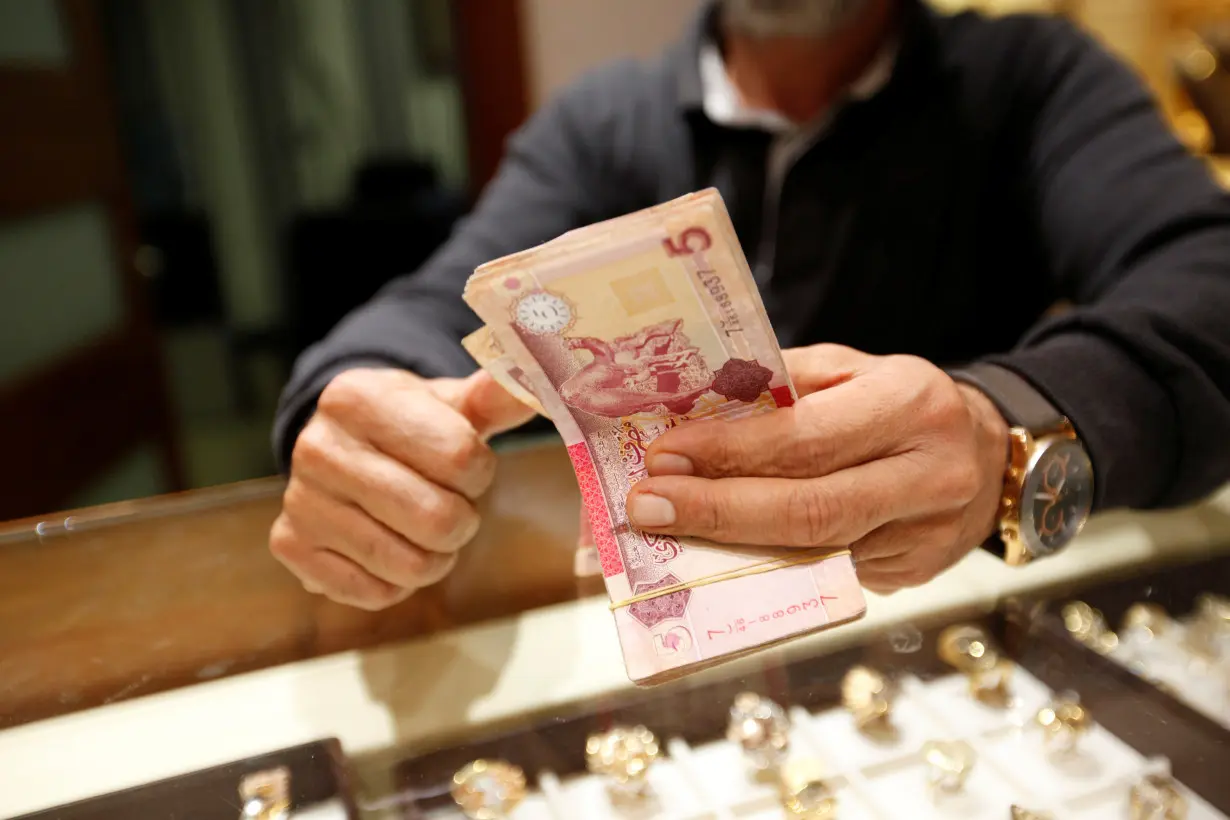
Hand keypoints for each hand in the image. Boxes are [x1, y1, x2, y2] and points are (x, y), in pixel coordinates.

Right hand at [271, 368, 533, 608]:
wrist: (346, 444)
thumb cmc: (414, 425)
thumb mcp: (453, 405)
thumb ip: (499, 397)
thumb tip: (539, 387)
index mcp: (359, 397)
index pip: (460, 458)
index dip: (480, 472)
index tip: (466, 464)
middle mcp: (316, 446)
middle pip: (438, 519)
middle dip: (462, 520)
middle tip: (450, 504)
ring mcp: (299, 499)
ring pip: (410, 565)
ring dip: (437, 556)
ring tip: (422, 526)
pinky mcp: (291, 546)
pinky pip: (375, 592)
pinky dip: (399, 582)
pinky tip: (389, 544)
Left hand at [625, 345, 1009, 593]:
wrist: (990, 455)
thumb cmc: (901, 403)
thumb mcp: (850, 370)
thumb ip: (782, 387)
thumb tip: (692, 414)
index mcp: (910, 405)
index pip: (807, 439)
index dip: (730, 452)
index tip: (665, 455)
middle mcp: (927, 476)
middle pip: (810, 511)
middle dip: (717, 511)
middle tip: (648, 508)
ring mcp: (925, 537)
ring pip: (812, 554)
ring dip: (729, 548)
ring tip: (664, 536)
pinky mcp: (913, 575)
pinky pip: (824, 575)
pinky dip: (763, 567)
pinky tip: (714, 556)